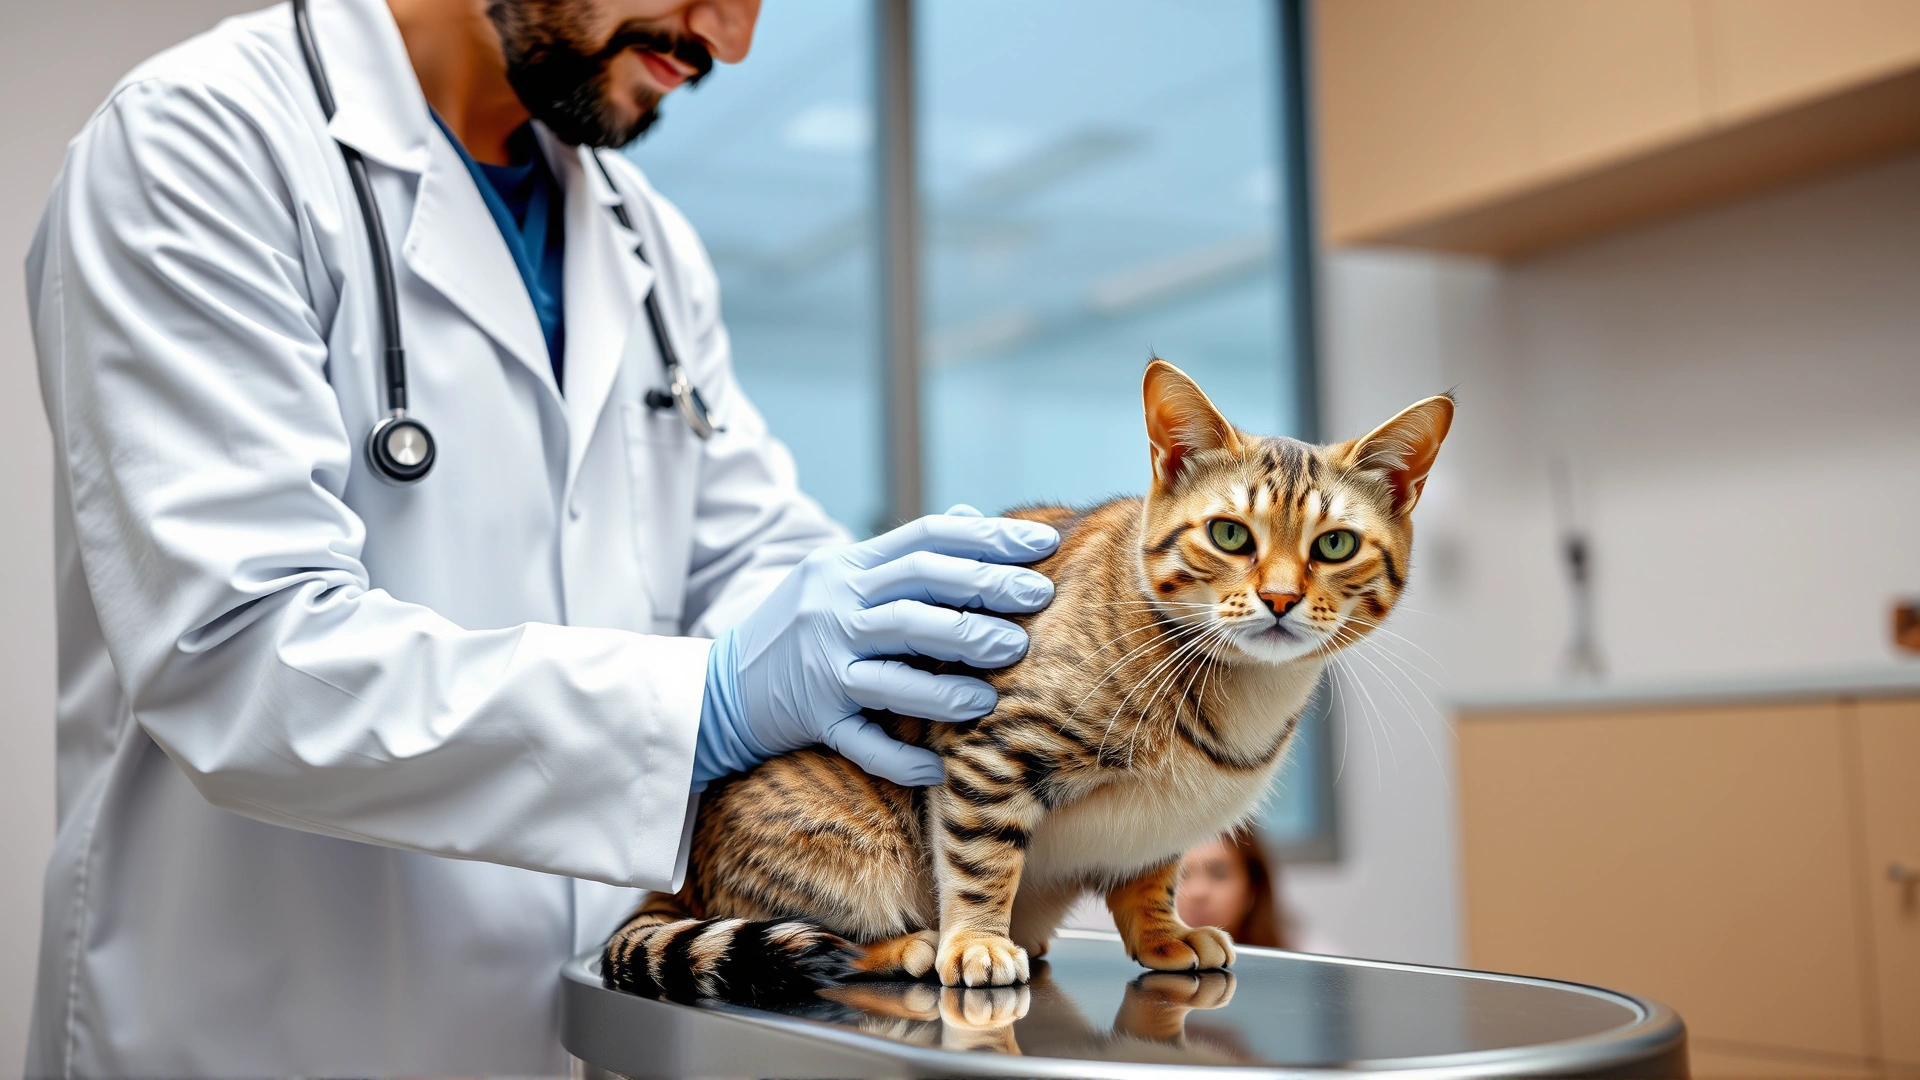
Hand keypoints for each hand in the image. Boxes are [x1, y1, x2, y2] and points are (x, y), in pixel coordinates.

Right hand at [693, 507, 1057, 787]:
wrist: (718, 688)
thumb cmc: (800, 629)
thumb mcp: (839, 579)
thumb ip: (902, 555)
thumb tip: (968, 516)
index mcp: (845, 567)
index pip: (924, 541)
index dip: (987, 539)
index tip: (1041, 545)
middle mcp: (832, 608)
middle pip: (916, 595)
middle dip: (984, 596)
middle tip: (1039, 603)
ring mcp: (821, 664)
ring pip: (895, 666)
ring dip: (952, 677)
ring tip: (1002, 684)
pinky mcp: (811, 717)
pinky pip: (862, 740)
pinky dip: (902, 758)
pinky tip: (941, 767)